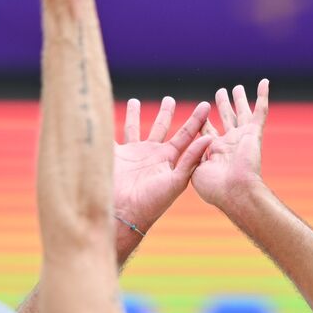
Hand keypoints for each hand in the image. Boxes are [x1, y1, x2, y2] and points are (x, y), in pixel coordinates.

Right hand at [114, 97, 211, 236]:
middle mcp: (151, 154)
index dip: (196, 120)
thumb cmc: (152, 202)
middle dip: (165, 113)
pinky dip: (107, 124)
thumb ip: (191, 159)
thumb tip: (209, 138)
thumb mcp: (176, 181)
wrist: (123, 213)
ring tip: (134, 101)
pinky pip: (111, 134)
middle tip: (169, 99)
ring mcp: (131, 154)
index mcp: (168, 158)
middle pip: (160, 127)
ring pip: (134, 128)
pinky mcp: (114, 155)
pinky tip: (104, 114)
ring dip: (134, 115)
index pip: (185, 134)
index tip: (205, 104)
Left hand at [191, 80, 268, 207]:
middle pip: (226, 119)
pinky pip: (260, 112)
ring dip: (240, 100)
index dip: (202, 120)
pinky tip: (264, 82)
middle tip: (221, 92)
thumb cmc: (213, 187)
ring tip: (237, 87)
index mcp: (214, 152)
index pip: (207, 131)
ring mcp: (242, 138)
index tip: (200, 109)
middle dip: (223, 105)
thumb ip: (192, 153)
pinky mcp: (254, 134)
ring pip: (242, 113)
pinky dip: (263, 96)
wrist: (234, 191)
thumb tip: (194, 142)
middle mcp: (229, 143)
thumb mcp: (194, 170)